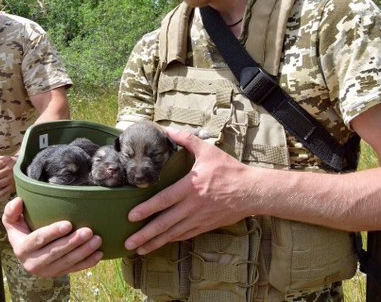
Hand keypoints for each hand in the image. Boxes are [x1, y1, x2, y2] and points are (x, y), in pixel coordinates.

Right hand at [2, 197, 103, 276]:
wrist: (27, 252)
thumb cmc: (22, 230)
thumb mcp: (12, 221)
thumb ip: (11, 211)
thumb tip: (19, 201)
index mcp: (22, 248)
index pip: (38, 240)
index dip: (53, 232)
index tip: (68, 224)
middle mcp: (32, 263)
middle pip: (55, 252)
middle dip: (73, 242)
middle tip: (88, 231)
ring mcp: (47, 271)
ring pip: (67, 262)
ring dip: (84, 251)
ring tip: (97, 240)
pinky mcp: (58, 274)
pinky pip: (74, 269)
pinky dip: (88, 263)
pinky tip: (99, 254)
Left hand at [124, 127, 253, 254]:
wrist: (252, 192)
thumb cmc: (229, 170)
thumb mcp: (208, 151)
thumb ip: (186, 140)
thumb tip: (168, 130)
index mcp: (190, 187)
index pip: (163, 200)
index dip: (146, 209)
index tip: (131, 217)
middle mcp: (192, 206)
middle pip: (164, 223)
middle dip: (145, 234)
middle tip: (128, 243)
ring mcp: (199, 218)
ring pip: (173, 233)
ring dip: (155, 242)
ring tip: (139, 250)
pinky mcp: (206, 226)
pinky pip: (185, 235)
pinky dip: (172, 240)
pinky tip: (161, 243)